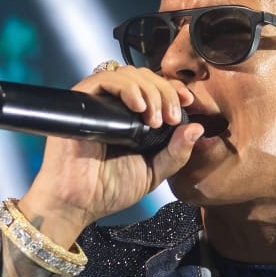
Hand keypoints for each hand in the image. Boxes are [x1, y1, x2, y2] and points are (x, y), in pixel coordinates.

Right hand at [16, 65, 200, 246]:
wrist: (78, 202)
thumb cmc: (109, 189)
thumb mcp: (154, 171)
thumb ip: (176, 152)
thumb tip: (197, 128)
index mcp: (132, 118)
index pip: (155, 87)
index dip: (173, 89)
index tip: (188, 102)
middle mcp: (115, 105)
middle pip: (145, 76)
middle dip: (165, 91)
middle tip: (172, 117)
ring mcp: (98, 101)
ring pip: (129, 74)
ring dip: (150, 90)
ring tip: (156, 118)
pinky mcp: (82, 100)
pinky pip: (105, 78)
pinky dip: (127, 88)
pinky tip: (140, 107)